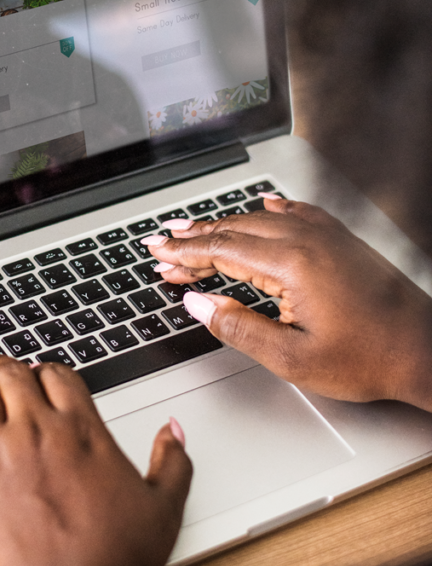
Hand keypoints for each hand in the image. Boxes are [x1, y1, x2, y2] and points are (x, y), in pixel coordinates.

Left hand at [0, 346, 190, 565]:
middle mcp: (35, 431)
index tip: (41, 371)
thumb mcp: (164, 507)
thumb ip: (173, 461)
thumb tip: (174, 430)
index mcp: (81, 430)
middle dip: (1, 362)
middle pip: (12, 376)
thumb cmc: (116, 559)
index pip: (59, 377)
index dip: (47, 369)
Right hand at [145, 197, 431, 409]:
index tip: (159, 257)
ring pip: (261, 220)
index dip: (185, 255)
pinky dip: (270, 211)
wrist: (425, 351)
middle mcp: (308, 240)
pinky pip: (298, 213)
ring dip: (223, 226)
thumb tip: (198, 305)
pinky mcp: (341, 241)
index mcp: (292, 264)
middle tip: (162, 244)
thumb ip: (239, 328)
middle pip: (235, 230)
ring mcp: (327, 236)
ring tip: (194, 230)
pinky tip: (263, 205)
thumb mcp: (292, 359)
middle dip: (193, 238)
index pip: (222, 251)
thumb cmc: (369, 358)